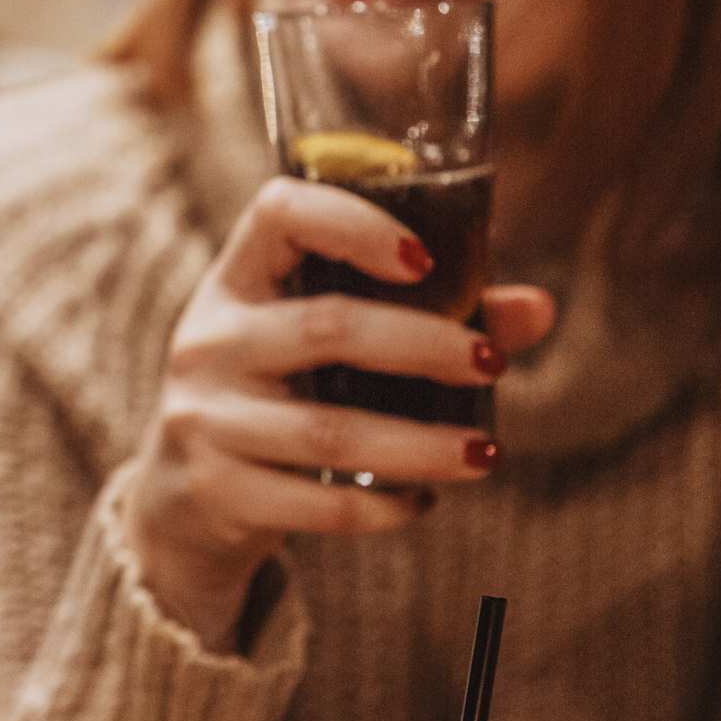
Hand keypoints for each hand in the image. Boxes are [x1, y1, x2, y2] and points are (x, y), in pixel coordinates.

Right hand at [126, 176, 554, 650]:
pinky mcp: (215, 491)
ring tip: (487, 452)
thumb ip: (426, 318)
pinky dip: (383, 506)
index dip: (354, 222)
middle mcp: (208, 340)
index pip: (279, 213)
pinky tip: (423, 501)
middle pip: (327, 327)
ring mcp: (203, 417)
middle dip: (425, 344)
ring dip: (422, 443)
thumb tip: (539, 308)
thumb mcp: (322, 348)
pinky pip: (317, 502)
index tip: (424, 259)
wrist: (182, 502)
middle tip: (492, 362)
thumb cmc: (276, 398)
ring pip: (330, 430)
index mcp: (236, 282)